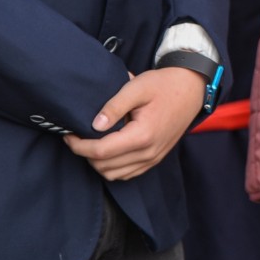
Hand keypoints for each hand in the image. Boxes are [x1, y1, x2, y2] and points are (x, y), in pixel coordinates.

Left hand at [63, 68, 203, 180]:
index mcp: (143, 135)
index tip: (68, 134)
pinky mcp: (155, 159)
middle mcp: (148, 152)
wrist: (191, 89)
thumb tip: (94, 125)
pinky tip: (107, 149)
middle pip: (105, 167)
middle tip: (76, 136)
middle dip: (85, 154)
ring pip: (114, 175)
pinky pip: (127, 173)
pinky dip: (112, 166)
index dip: (79, 146)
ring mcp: (153, 158)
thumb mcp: (137, 87)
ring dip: (98, 162)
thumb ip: (114, 106)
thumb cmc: (164, 85)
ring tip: (90, 142)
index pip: (101, 152)